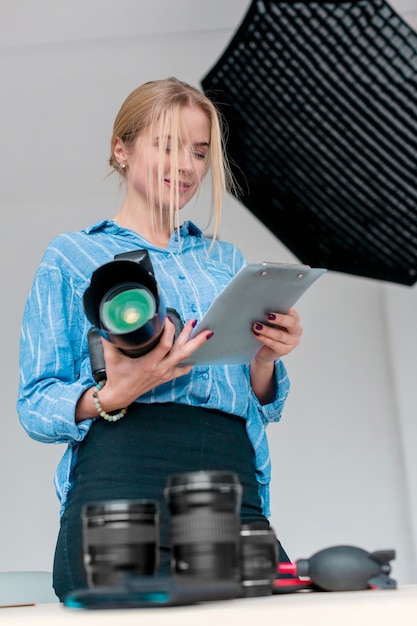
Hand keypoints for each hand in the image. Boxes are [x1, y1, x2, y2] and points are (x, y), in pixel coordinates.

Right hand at [76, 318, 212, 419]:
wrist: (120, 396)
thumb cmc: (116, 377)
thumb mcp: (111, 358)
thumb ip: (109, 341)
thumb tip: (106, 324)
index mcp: (149, 364)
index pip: (165, 345)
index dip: (168, 330)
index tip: (166, 318)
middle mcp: (161, 369)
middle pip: (182, 352)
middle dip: (193, 338)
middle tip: (201, 325)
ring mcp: (165, 374)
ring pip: (184, 358)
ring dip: (193, 345)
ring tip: (202, 333)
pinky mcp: (166, 377)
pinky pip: (182, 369)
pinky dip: (189, 360)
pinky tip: (194, 352)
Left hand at [252, 308, 302, 363]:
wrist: (265, 351)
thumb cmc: (270, 333)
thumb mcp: (273, 323)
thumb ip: (273, 315)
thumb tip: (264, 305)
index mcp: (295, 320)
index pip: (293, 313)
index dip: (286, 310)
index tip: (277, 306)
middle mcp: (297, 331)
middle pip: (291, 323)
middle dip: (280, 319)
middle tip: (268, 316)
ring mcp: (292, 342)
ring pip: (280, 335)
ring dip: (267, 330)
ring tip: (257, 326)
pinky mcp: (285, 351)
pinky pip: (274, 344)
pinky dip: (264, 339)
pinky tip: (257, 334)